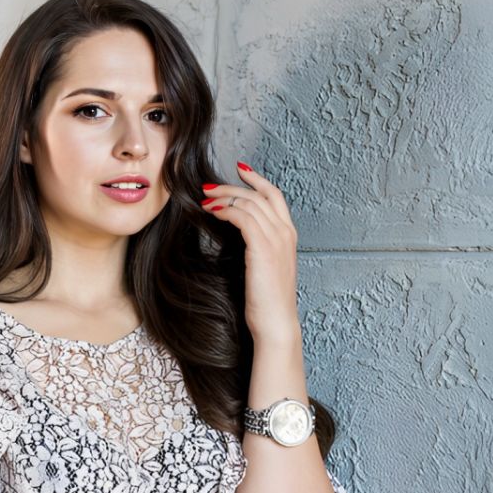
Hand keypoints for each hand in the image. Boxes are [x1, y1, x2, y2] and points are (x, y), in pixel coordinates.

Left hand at [201, 161, 301, 345]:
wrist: (274, 323)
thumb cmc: (264, 300)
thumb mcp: (262, 267)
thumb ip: (255, 246)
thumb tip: (233, 232)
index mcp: (288, 236)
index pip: (275, 196)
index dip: (257, 180)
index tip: (240, 170)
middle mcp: (286, 233)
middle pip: (259, 195)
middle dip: (232, 186)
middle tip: (208, 187)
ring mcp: (277, 239)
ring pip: (249, 203)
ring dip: (223, 198)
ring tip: (204, 200)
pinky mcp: (263, 248)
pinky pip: (244, 217)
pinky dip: (226, 210)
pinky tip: (212, 213)